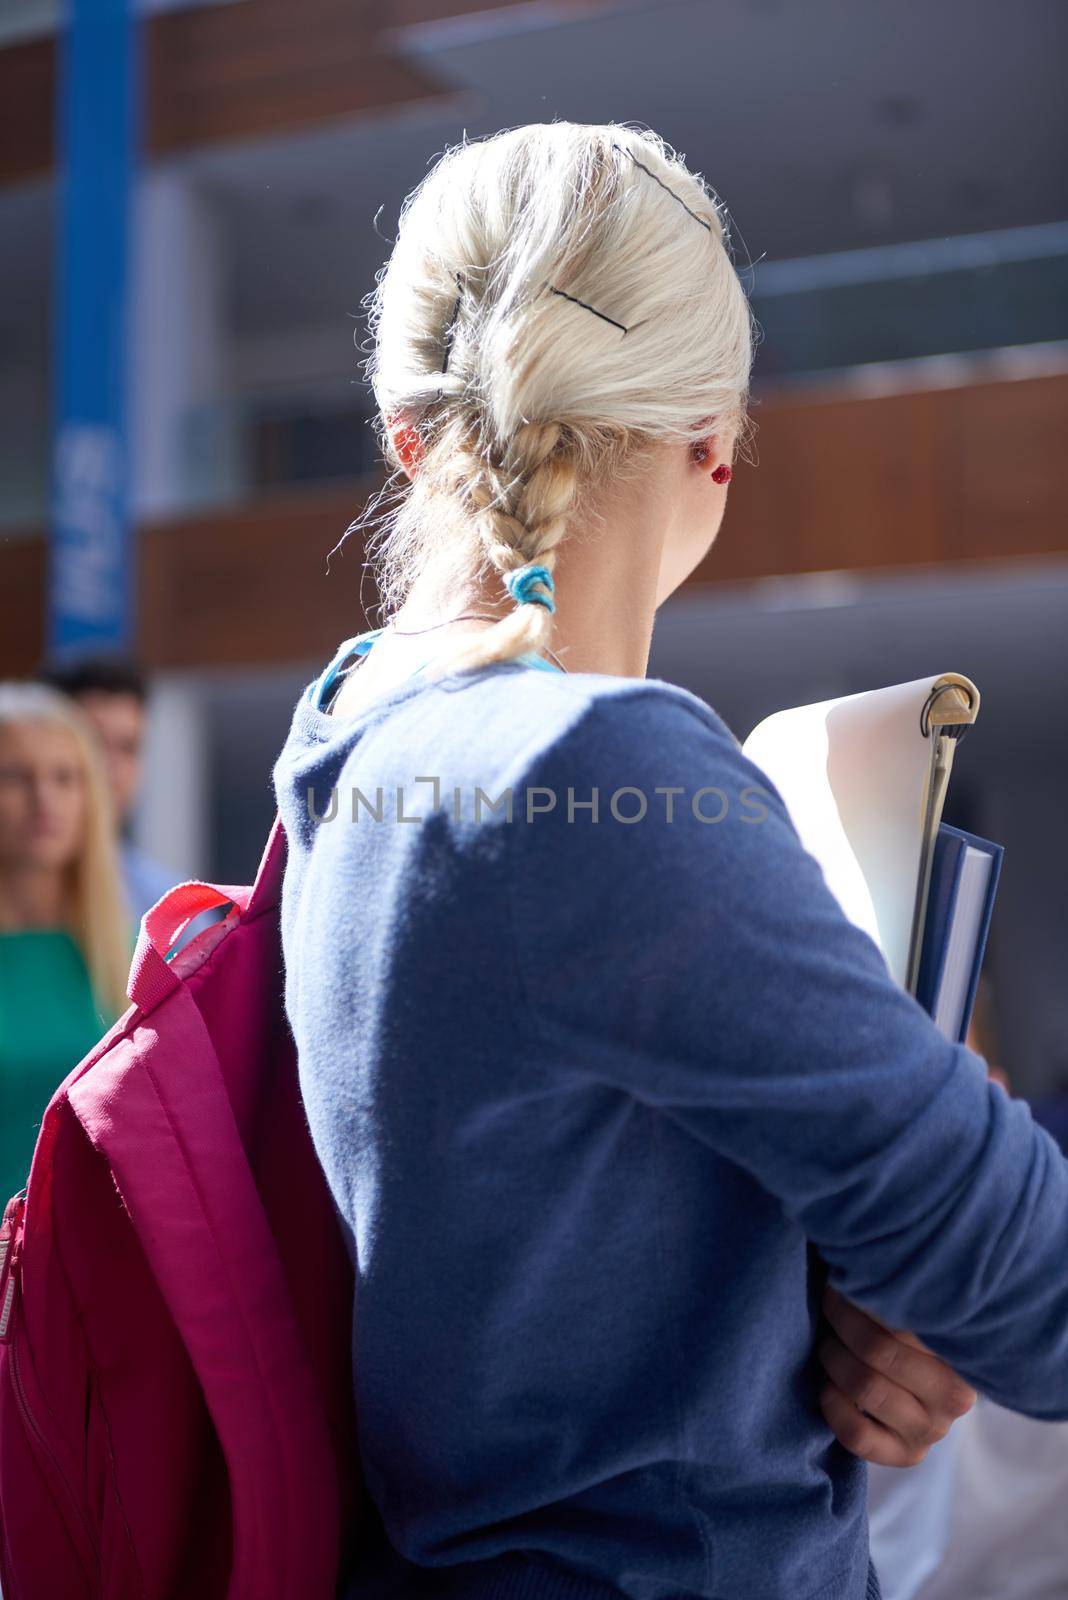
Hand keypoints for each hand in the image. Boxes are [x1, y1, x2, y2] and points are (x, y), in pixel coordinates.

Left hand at [817, 1284, 976, 1466]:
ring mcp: (932, 1430)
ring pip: (865, 1387)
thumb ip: (903, 1289)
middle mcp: (956, 1396)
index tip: (843, 1281)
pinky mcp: (907, 1456)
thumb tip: (864, 1256)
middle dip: (841, 1322)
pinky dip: (833, 1404)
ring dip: (833, 1356)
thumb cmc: (911, 1327)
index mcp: (964, 1349)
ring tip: (828, 1338)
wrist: (925, 1384)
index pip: (903, 1317)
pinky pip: (857, 1434)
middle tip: (830, 1304)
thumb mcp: (917, 1306)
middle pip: (876, 1350)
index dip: (860, 1297)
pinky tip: (828, 1384)